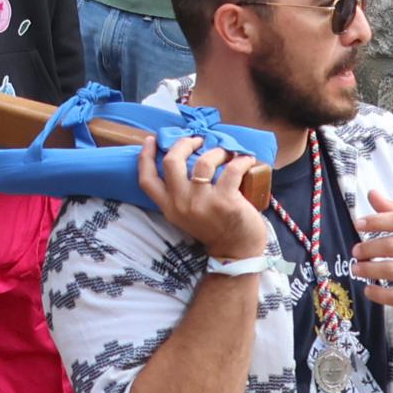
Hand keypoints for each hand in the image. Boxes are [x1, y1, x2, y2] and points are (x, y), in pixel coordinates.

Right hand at [140, 137, 269, 261]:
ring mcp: (203, 203)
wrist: (236, 253)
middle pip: (171, 161)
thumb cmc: (214, 228)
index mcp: (169, 207)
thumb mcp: (186, 214)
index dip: (145, 156)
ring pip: (203, 161)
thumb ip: (180, 193)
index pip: (147, 180)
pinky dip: (241, 160)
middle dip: (184, 144)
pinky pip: (232, 169)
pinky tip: (247, 160)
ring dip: (216, 151)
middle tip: (197, 141)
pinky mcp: (226, 201)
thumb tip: (185, 158)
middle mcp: (181, 204)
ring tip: (225, 153)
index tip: (151, 140)